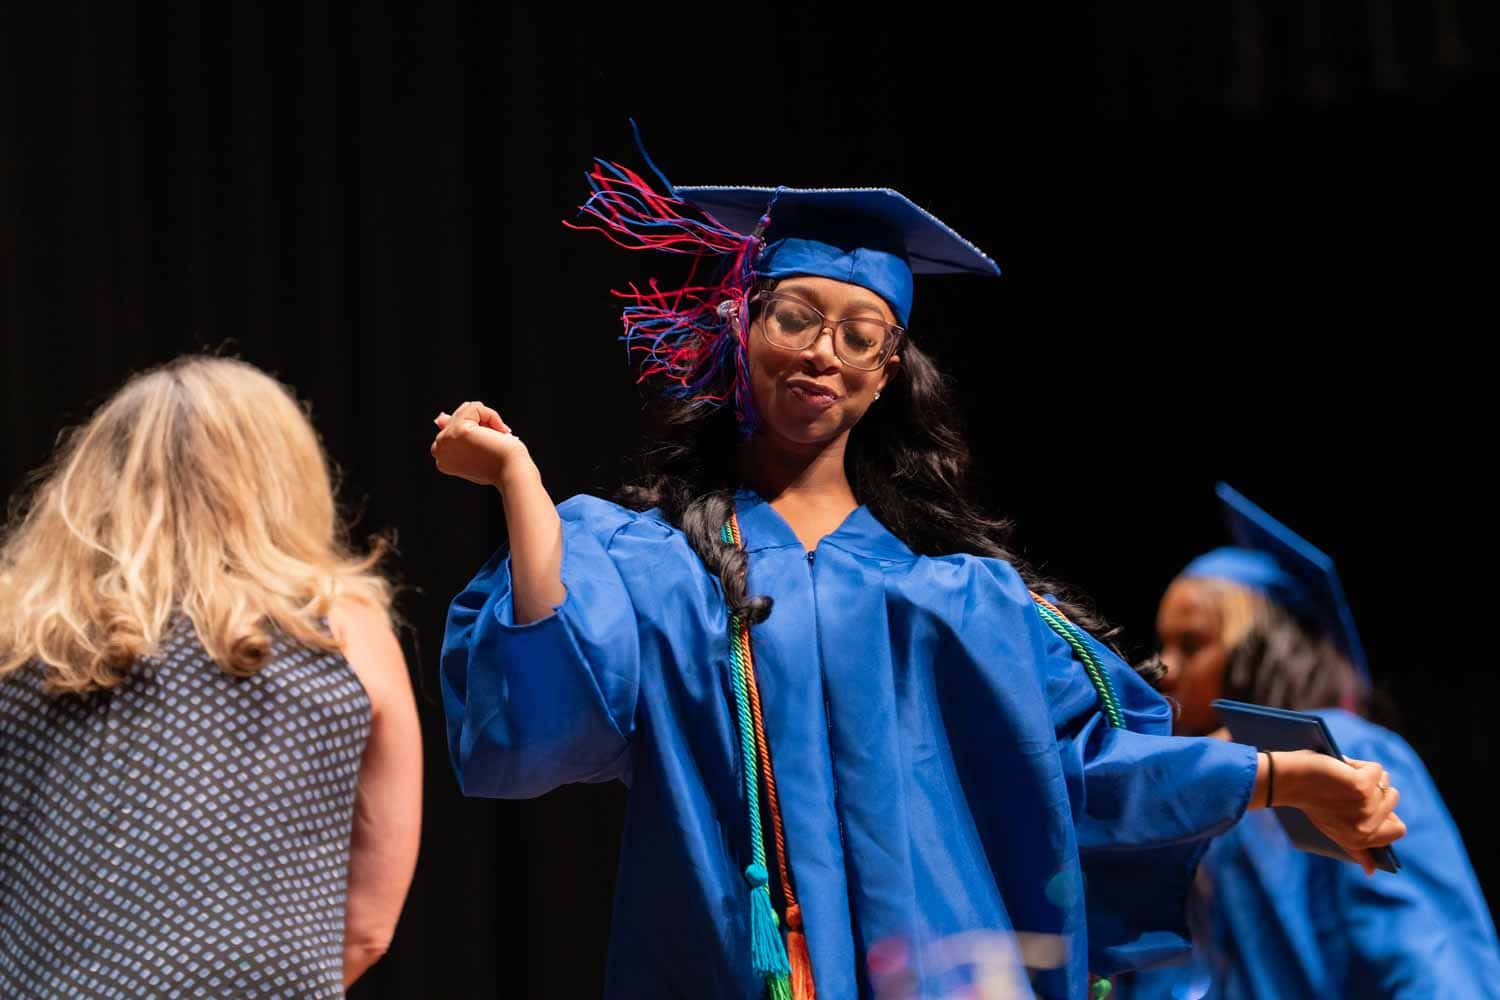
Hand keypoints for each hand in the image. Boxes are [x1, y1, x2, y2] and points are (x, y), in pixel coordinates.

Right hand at [429, 400, 530, 487]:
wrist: (511, 471)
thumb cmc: (499, 466)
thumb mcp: (473, 449)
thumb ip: (456, 434)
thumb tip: (440, 417)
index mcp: (442, 459)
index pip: (451, 429)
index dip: (472, 430)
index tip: (485, 443)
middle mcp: (439, 450)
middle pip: (457, 417)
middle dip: (478, 424)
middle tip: (492, 442)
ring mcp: (446, 440)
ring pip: (466, 410)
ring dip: (487, 419)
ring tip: (495, 438)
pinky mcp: (459, 430)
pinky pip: (475, 407)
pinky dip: (492, 416)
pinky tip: (499, 432)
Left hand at [1274, 751, 1405, 875]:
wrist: (1287, 781)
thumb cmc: (1310, 801)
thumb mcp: (1335, 831)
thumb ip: (1356, 850)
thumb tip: (1371, 871)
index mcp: (1360, 841)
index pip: (1397, 830)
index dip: (1387, 812)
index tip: (1369, 802)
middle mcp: (1365, 828)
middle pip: (1393, 800)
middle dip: (1375, 788)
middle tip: (1348, 788)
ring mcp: (1366, 808)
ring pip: (1385, 783)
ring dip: (1366, 775)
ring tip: (1342, 778)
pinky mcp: (1362, 787)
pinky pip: (1377, 770)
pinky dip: (1360, 764)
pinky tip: (1342, 768)